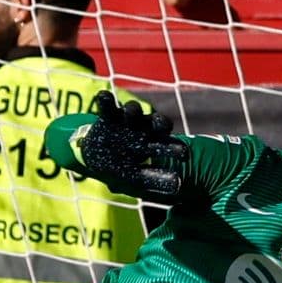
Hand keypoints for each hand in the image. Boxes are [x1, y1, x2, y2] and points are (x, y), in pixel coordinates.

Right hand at [72, 98, 187, 202]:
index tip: (184, 155)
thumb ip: (156, 179)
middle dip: (160, 122)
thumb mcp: (138, 176)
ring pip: (133, 110)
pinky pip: (107, 105)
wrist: (97, 155)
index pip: (169, 143)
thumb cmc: (123, 167)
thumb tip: (177, 186)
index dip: (176, 148)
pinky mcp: (108, 115)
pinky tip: (103, 97)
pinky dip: (105, 101)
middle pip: (156, 122)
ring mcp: (126, 120)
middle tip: (161, 126)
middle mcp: (144, 128)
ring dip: (132, 110)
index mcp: (155, 142)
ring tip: (129, 112)